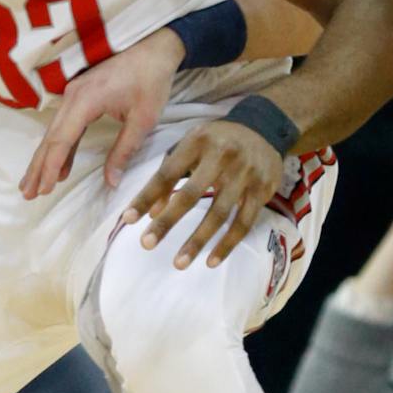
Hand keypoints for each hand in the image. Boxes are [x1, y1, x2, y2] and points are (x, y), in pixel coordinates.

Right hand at [22, 28, 182, 199]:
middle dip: (38, 167)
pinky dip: (59, 146)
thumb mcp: (143, 119)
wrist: (155, 48)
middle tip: (27, 193)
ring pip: (54, 131)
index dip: (51, 167)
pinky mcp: (79, 94)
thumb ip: (124, 151)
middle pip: (50, 137)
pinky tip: (59, 165)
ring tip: (34, 184)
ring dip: (44, 158)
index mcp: (86, 100)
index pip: (62, 140)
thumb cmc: (151, 81)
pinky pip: (64, 124)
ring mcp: (73, 94)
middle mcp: (73, 96)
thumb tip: (111, 182)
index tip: (43, 189)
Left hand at [119, 118, 286, 269]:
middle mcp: (222, 156)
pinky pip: (243, 223)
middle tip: (146, 244)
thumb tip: (151, 213)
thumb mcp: (191, 146)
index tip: (128, 219)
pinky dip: (227, 244)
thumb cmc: (217, 141)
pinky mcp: (262, 190)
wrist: (264, 129)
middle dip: (168, 222)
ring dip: (197, 241)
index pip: (167, 173)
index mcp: (198, 142)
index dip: (146, 196)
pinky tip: (211, 261)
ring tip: (178, 263)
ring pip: (219, 213)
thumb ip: (170, 175)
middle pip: (191, 194)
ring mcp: (245, 174)